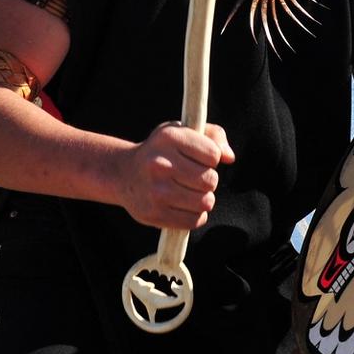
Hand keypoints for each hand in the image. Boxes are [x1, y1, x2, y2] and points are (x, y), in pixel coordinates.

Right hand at [117, 122, 234, 229]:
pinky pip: (194, 221)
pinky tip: (184, 205)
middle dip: (209, 180)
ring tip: (191, 191)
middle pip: (211, 180)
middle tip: (194, 177)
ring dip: (204, 199)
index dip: (212, 158)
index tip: (199, 158)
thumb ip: (213, 136)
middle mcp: (160, 164)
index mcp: (169, 137)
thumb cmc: (162, 151)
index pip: (213, 155)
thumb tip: (229, 157)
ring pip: (205, 202)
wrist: (124, 173)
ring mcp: (156, 191)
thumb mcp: (182, 131)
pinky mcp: (154, 214)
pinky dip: (195, 215)